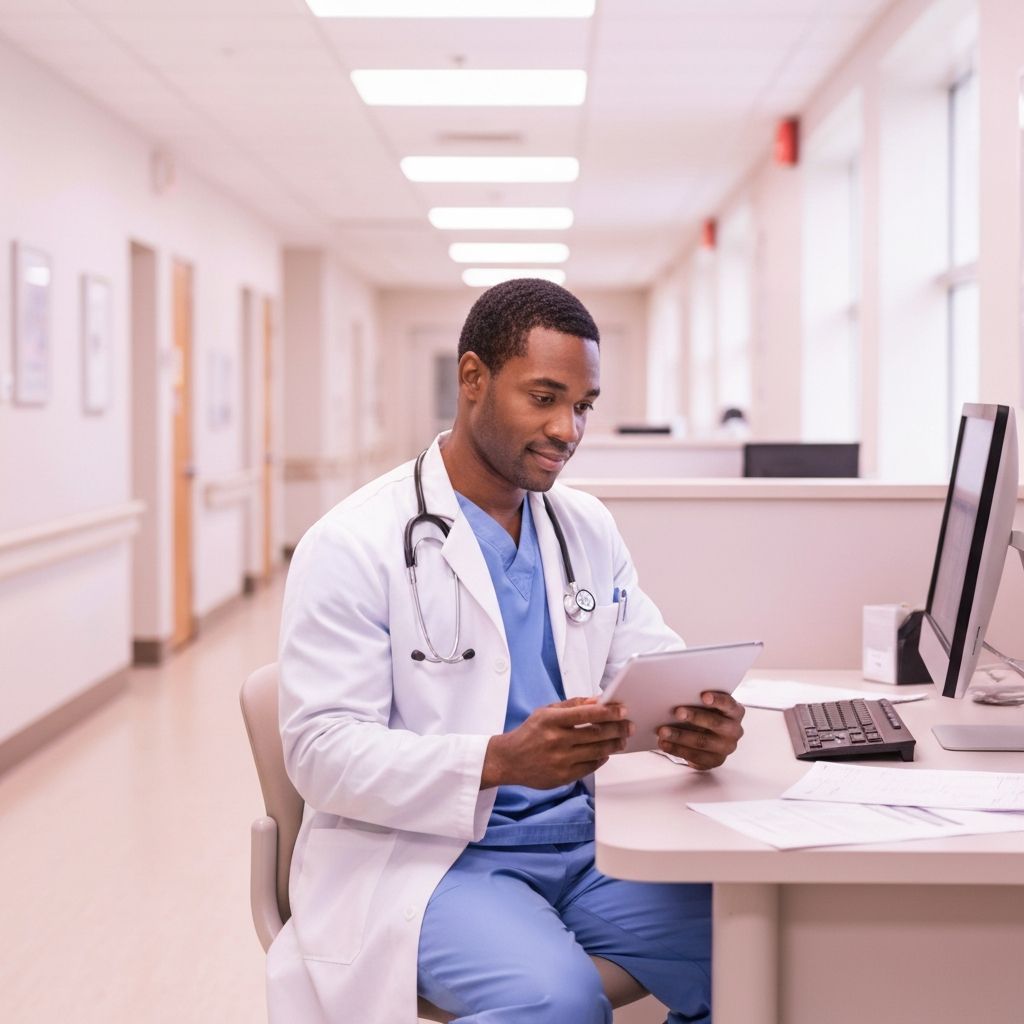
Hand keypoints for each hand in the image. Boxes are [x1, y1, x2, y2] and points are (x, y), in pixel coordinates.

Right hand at [482, 697, 633, 789]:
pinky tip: (606, 753)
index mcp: (551, 720)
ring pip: (596, 751)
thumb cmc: (530, 733)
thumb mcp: (546, 712)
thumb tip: (598, 700)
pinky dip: (601, 759)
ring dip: (614, 745)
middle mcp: (556, 740)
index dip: (607, 712)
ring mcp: (560, 760)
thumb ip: (572, 705)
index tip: (623, 710)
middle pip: (595, 734)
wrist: (509, 760)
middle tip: (629, 725)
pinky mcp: (563, 777)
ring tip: (622, 739)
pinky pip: (590, 767)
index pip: (585, 714)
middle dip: (617, 729)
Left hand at [656, 692, 744, 769]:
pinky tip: (665, 744)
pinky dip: (677, 749)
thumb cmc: (706, 714)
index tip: (703, 696)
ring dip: (680, 736)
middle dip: (694, 717)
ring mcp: (726, 748)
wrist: (710, 737)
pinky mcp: (715, 761)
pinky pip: (695, 756)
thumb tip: (676, 696)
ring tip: (663, 731)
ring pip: (702, 741)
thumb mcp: (707, 706)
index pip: (729, 704)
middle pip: (715, 723)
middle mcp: (734, 730)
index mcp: (735, 712)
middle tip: (677, 712)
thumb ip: (698, 701)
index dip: (717, 700)